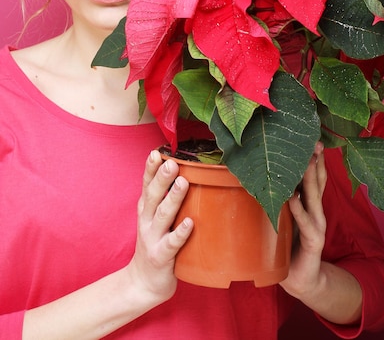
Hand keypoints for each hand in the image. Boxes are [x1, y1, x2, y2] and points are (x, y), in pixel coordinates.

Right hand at [127, 151, 193, 304]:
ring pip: (163, 215)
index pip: (146, 184)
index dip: (151, 168)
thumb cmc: (156, 243)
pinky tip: (189, 224)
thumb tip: (186, 171)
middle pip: (153, 196)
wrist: (143, 283)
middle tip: (171, 163)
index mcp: (146, 209)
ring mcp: (152, 239)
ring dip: (172, 198)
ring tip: (182, 183)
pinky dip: (180, 233)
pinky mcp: (161, 257)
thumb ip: (165, 198)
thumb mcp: (155, 218)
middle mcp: (146, 221)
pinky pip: (172, 244)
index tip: (157, 152)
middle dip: (161, 178)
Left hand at [279, 141, 326, 298]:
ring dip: (310, 178)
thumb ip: (276, 200)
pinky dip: (299, 209)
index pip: (314, 176)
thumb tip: (251, 176)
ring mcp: (317, 225)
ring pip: (314, 197)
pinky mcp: (314, 242)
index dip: (313, 158)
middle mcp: (316, 211)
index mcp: (309, 204)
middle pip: (317, 181)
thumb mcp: (282, 218)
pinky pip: (305, 222)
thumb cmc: (288, 246)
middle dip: (315, 161)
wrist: (301, 280)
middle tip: (313, 142)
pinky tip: (293, 197)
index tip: (310, 138)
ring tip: (306, 160)